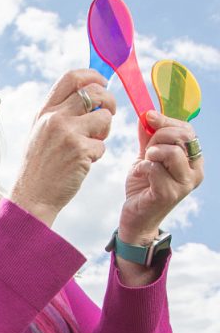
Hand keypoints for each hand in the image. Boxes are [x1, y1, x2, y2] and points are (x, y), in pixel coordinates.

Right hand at [10, 69, 116, 225]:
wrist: (32, 195)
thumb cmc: (40, 165)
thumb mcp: (40, 132)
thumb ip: (59, 113)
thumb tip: (88, 95)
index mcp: (45, 111)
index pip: (72, 77)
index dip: (93, 76)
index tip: (102, 83)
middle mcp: (55, 117)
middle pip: (95, 92)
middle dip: (110, 102)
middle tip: (109, 114)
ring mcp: (68, 133)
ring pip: (105, 118)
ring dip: (104, 132)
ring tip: (89, 144)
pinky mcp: (80, 150)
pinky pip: (103, 145)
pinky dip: (97, 154)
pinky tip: (82, 163)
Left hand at [119, 111, 203, 245]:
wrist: (136, 216)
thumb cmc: (144, 186)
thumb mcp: (146, 157)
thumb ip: (148, 138)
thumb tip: (147, 115)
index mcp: (193, 160)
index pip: (188, 131)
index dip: (167, 121)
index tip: (148, 117)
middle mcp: (196, 171)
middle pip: (182, 137)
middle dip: (158, 136)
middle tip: (147, 149)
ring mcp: (185, 184)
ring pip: (171, 152)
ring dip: (151, 153)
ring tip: (144, 163)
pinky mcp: (170, 194)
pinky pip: (155, 168)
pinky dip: (142, 167)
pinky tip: (139, 175)